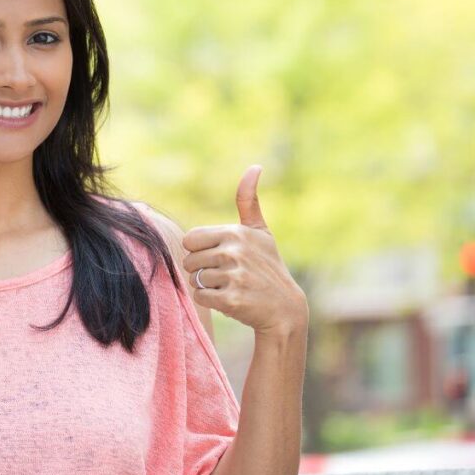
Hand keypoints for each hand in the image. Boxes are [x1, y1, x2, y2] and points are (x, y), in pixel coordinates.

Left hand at [181, 165, 307, 336]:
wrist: (285, 308)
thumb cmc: (267, 266)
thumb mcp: (260, 232)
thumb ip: (249, 200)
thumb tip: (255, 166)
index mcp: (236, 233)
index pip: (190, 239)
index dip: (199, 250)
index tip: (219, 256)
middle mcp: (235, 251)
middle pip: (189, 261)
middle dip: (202, 270)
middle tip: (226, 275)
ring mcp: (234, 275)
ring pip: (194, 279)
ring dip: (207, 286)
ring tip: (230, 286)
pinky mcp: (232, 299)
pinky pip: (201, 297)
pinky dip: (210, 301)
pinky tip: (230, 299)